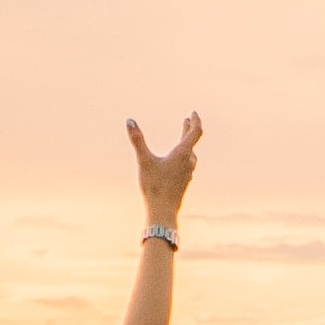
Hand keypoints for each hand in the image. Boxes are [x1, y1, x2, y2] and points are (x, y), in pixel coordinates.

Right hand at [130, 114, 204, 232]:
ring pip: (190, 155)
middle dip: (189, 130)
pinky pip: (187, 165)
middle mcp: (188, 162)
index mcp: (182, 153)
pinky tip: (178, 163)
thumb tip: (129, 121)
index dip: (195, 121)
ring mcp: (187, 173)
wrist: (163, 211)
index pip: (195, 132)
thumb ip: (137, 140)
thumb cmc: (154, 186)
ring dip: (187, 144)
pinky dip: (184, 156)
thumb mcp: (144, 160)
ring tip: (183, 140)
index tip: (193, 113)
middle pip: (192, 142)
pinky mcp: (184, 183)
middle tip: (187, 121)